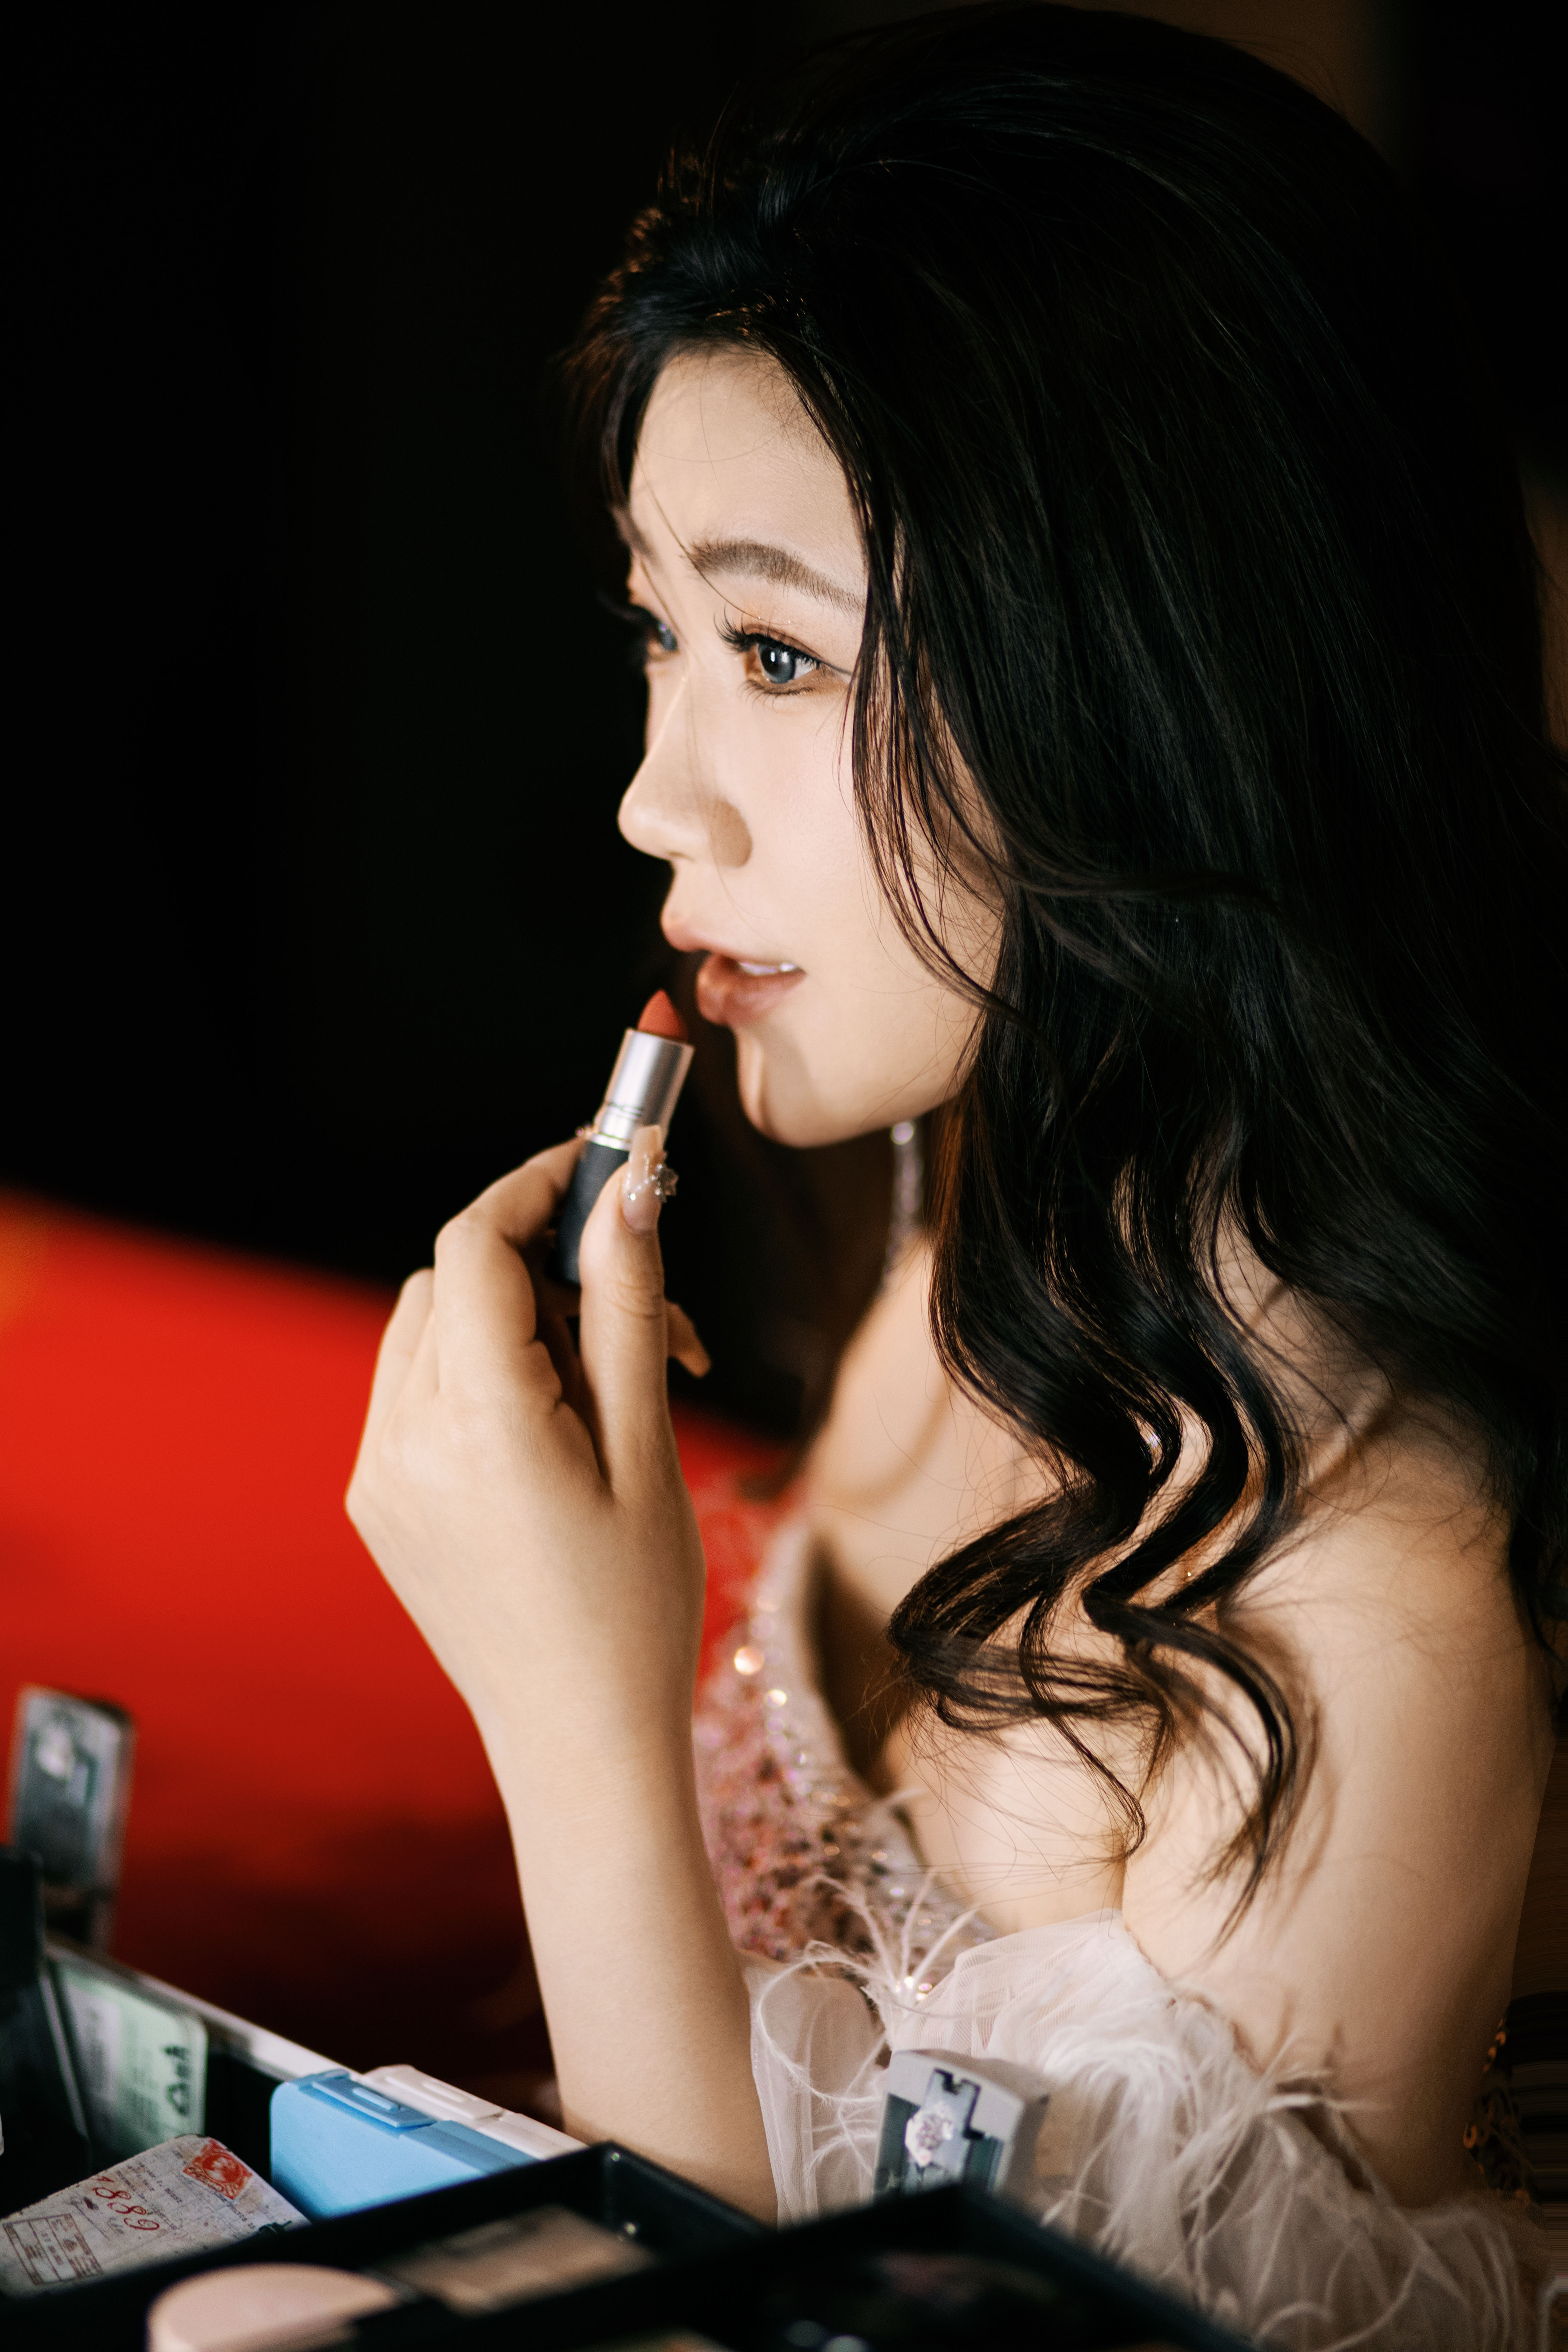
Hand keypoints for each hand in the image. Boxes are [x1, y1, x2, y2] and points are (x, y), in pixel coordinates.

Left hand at [346, 1130, 708, 1777]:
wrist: (578, 1739)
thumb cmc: (635, 1605)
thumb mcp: (646, 1444)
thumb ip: (626, 1304)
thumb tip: (628, 1186)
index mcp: (477, 1424)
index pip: (477, 1244)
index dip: (538, 1186)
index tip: (605, 1167)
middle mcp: (402, 1439)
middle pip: (456, 1277)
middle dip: (548, 1265)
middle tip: (647, 1315)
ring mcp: (377, 1473)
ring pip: (431, 1325)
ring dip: (516, 1318)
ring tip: (609, 1383)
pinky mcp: (375, 1501)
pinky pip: (415, 1386)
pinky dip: (480, 1370)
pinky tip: (553, 1424)